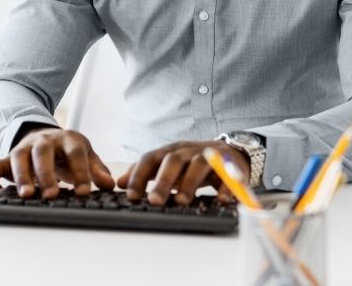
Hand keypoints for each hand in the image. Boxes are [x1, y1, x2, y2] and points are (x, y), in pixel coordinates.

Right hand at [0, 127, 115, 199]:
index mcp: (68, 139)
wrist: (47, 137)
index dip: (81, 171)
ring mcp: (24, 148)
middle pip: (43, 153)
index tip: (84, 192)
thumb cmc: (69, 152)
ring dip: (22, 176)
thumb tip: (109, 185)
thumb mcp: (87, 156)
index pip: (75, 153)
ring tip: (26, 195)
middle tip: (52, 195)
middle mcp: (44, 141)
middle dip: (47, 174)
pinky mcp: (8, 158)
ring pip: (20, 157)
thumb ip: (97, 170)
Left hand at [116, 140, 247, 205]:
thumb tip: (121, 183)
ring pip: (199, 164)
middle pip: (173, 161)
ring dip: (190, 183)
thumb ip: (146, 172)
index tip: (131, 195)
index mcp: (170, 151)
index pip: (150, 159)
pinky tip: (220, 200)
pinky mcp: (230, 165)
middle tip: (155, 201)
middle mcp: (188, 150)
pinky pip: (228, 174)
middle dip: (163, 180)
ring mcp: (209, 155)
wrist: (230, 151)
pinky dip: (225, 186)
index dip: (139, 175)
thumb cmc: (193, 162)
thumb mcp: (167, 164)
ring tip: (182, 201)